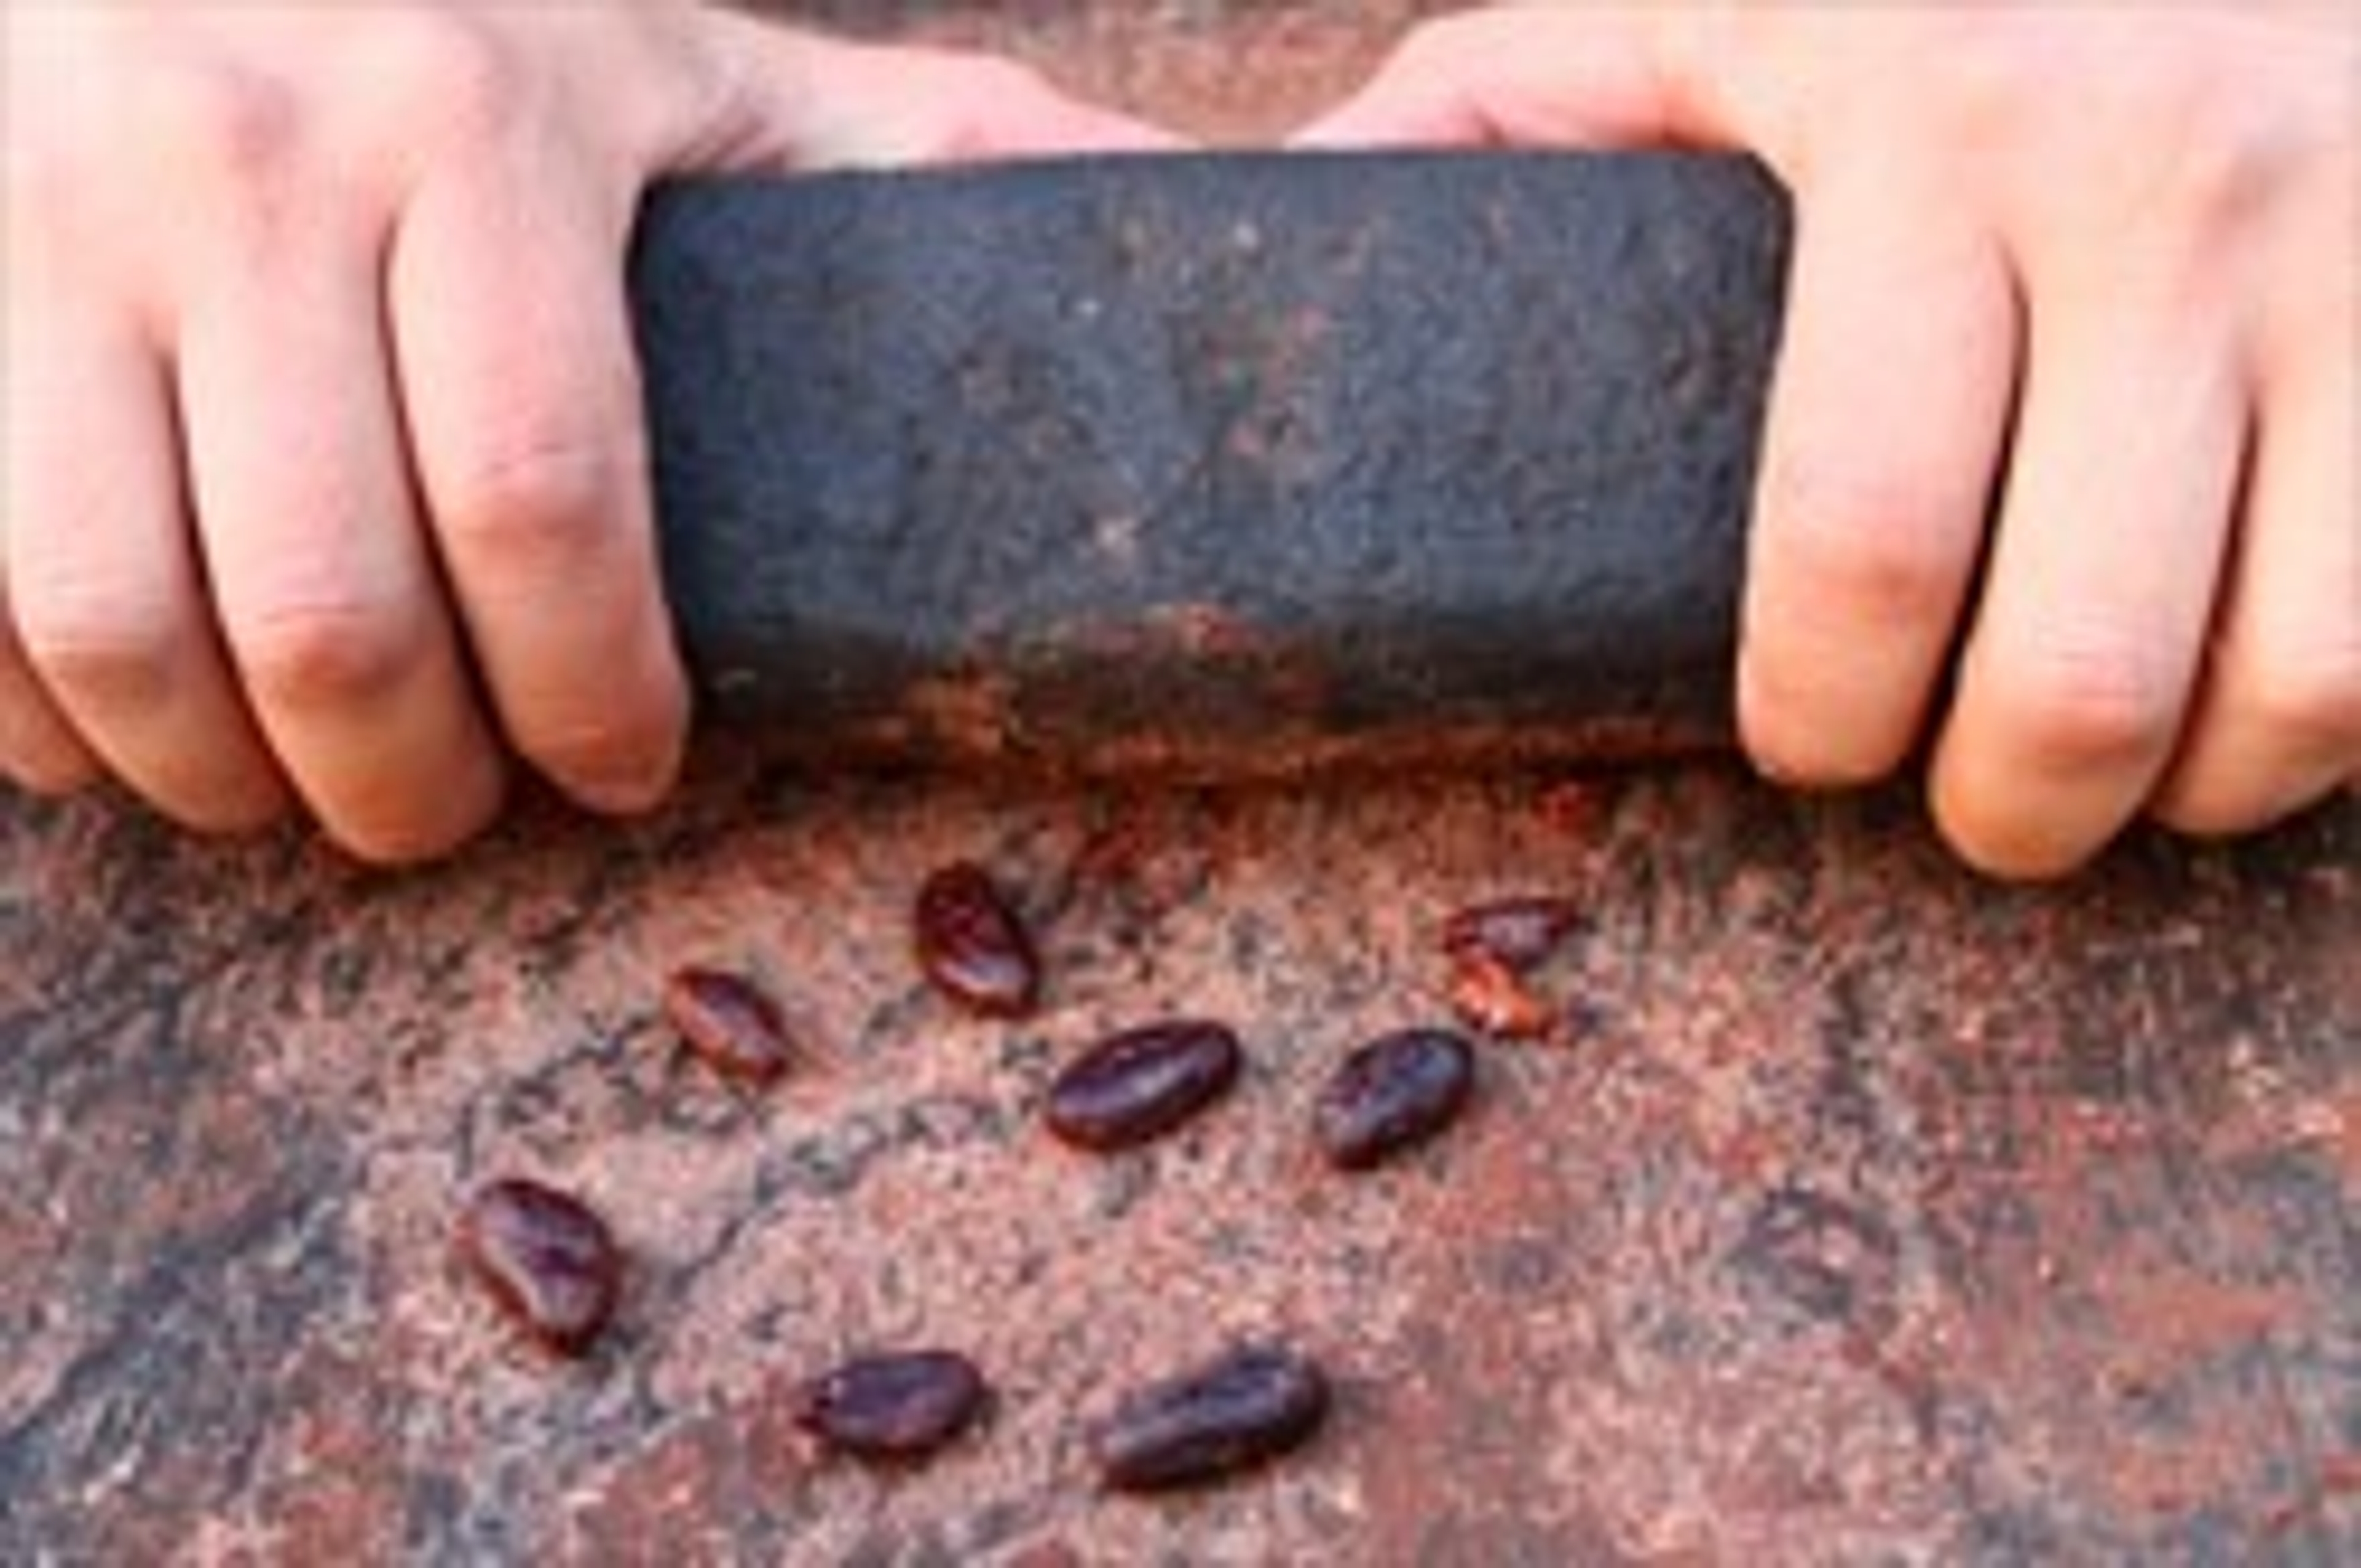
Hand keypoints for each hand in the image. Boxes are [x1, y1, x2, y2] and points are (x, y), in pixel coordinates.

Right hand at [2, 3, 1164, 862]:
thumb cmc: (470, 20)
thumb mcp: (701, 59)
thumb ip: (913, 143)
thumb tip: (1174, 207)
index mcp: (480, 119)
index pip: (546, 503)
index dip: (591, 698)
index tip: (629, 769)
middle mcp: (244, 158)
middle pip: (331, 615)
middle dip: (409, 788)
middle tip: (461, 810)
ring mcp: (43, 216)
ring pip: (118, 630)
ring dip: (223, 783)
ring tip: (309, 793)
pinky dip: (48, 721)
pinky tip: (143, 726)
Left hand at [1304, 3, 2357, 877]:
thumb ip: (1485, 117)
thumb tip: (1225, 239)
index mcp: (1924, 114)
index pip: (1854, 550)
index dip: (1817, 720)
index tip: (1802, 743)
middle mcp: (2164, 179)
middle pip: (2072, 675)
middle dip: (1994, 812)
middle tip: (1946, 794)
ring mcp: (2357, 247)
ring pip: (2292, 685)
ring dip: (2175, 792)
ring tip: (2098, 762)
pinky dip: (2323, 722)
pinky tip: (2244, 688)